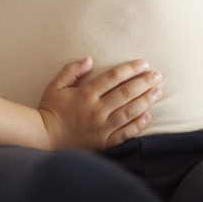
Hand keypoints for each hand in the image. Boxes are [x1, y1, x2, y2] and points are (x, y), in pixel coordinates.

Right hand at [38, 57, 162, 149]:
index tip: (143, 63)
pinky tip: (148, 116)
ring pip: (129, 112)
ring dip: (146, 100)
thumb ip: (72, 70)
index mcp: (85, 94)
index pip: (113, 78)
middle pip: (126, 93)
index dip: (130, 69)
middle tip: (157, 75)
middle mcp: (96, 110)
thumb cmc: (50, 109)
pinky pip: (125, 133)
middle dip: (144, 82)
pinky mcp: (104, 142)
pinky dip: (138, 124)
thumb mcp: (56, 85)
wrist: (44, 137)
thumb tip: (89, 59)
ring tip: (158, 91)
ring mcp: (101, 128)